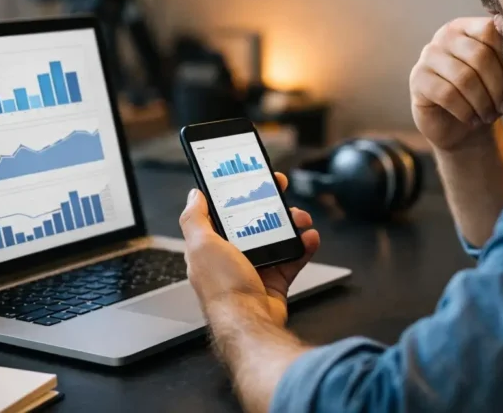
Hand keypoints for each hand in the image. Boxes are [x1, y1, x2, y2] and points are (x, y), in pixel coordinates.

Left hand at [179, 172, 320, 324]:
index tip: (250, 180)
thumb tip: (193, 195)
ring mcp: (255, 268)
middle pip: (254, 221)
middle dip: (270, 205)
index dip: (237, 194)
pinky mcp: (275, 281)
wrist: (250, 323)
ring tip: (300, 219)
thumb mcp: (201, 245)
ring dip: (292, 224)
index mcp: (211, 246)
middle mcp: (232, 256)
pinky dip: (303, 247)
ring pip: (277, 237)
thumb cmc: (223, 288)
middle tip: (281, 192)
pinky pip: (293, 258)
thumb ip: (194, 218)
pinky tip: (309, 238)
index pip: (223, 213)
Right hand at [410, 17, 502, 150]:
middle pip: (479, 55)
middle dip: (498, 87)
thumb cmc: (487, 94)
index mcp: (470, 27)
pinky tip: (471, 119)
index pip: (491, 31)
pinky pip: (446, 94)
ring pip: (464, 77)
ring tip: (489, 115)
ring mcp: (429, 55)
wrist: (461, 124)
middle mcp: (446, 35)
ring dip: (483, 102)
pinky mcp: (418, 79)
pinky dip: (465, 111)